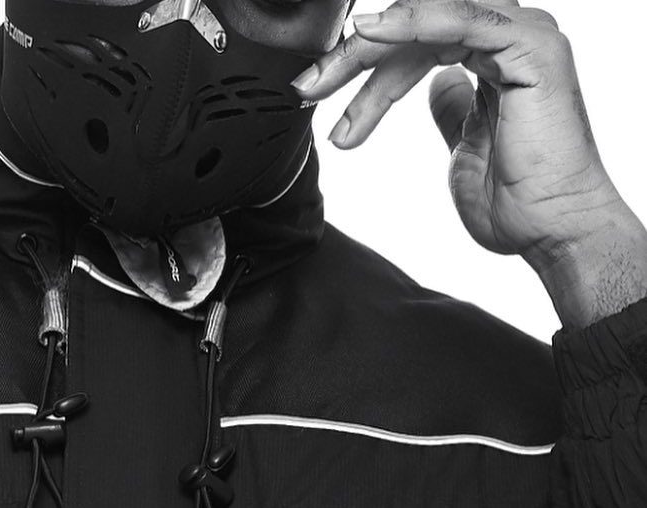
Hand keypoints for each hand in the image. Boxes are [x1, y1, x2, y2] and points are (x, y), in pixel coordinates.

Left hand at [291, 0, 646, 326]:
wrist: (554, 232)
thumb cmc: (518, 202)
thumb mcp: (464, 146)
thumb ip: (451, 109)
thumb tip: (435, 86)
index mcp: (498, 56)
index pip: (415, 44)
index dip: (364, 67)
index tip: (317, 91)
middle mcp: (512, 39)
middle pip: (415, 28)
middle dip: (354, 57)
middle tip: (308, 87)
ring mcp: (524, 37)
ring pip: (426, 21)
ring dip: (367, 51)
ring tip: (323, 81)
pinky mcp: (530, 47)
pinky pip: (460, 18)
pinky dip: (411, 22)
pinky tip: (370, 33)